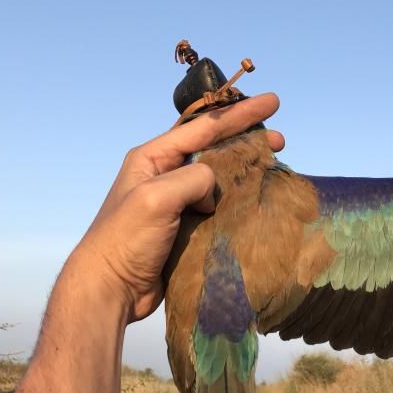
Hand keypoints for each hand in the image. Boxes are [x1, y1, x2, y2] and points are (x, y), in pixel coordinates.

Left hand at [69, 94, 283, 320]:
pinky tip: (255, 199)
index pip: (203, 128)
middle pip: (214, 147)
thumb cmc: (125, 240)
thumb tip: (213, 190)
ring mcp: (174, 201)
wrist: (111, 289)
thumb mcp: (156, 199)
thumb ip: (192, 180)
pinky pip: (217, 205)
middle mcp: (164, 174)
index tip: (273, 103)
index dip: (239, 114)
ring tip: (273, 166)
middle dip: (247, 139)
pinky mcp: (184, 226)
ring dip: (245, 170)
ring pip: (218, 176)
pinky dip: (238, 198)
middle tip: (280, 139)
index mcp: (152, 158)